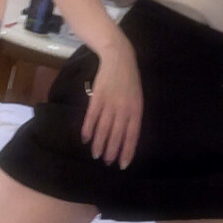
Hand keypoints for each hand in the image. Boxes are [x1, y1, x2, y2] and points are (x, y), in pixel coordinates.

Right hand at [81, 34, 142, 169]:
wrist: (119, 58)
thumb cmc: (129, 80)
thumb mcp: (137, 98)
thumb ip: (132, 116)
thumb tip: (127, 136)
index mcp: (136, 109)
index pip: (133, 135)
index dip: (127, 150)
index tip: (123, 164)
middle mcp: (124, 108)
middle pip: (117, 134)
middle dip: (112, 150)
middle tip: (107, 162)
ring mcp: (110, 103)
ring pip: (104, 128)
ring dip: (99, 143)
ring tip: (96, 155)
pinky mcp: (98, 97)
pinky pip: (92, 117)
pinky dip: (88, 129)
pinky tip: (85, 139)